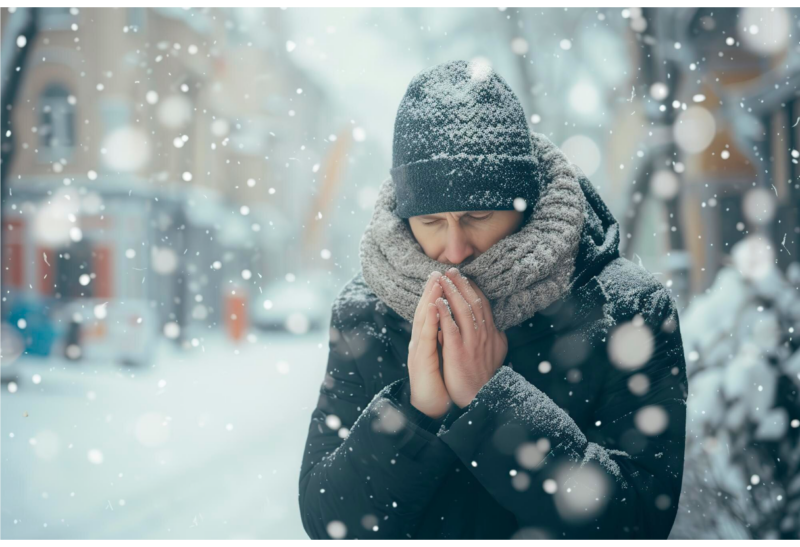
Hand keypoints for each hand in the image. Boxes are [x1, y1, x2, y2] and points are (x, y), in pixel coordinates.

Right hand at [407, 271, 453, 419]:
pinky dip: (428, 321)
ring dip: (428, 299)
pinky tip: (432, 307)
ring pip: (423, 320)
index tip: (443, 277)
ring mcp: (418, 350)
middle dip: (431, 290)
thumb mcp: (446, 357)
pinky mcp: (420, 360)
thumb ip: (447, 340)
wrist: (430, 407)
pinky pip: (425, 338)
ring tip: (435, 282)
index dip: (436, 294)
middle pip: (425, 311)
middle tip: (437, 271)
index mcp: (428, 341)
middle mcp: (421, 343)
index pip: (432, 313)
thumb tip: (452, 325)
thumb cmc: (441, 384)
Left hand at [435, 267, 508, 408]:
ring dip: (452, 293)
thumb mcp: (496, 353)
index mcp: (492, 334)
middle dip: (461, 284)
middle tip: (450, 270)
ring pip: (463, 311)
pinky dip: (443, 314)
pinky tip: (436, 302)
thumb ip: (494, 337)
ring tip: (442, 279)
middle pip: (473, 302)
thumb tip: (496, 325)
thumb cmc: (484, 378)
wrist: (481, 399)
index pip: (482, 304)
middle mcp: (484, 335)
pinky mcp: (459, 353)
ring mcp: (472, 343)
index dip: (472, 288)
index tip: (462, 275)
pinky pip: (451, 328)